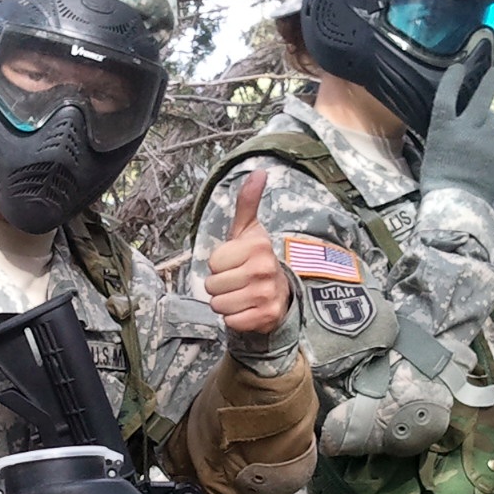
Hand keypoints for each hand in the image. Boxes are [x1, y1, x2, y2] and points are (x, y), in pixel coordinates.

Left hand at [203, 171, 292, 334]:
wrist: (281, 293)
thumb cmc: (255, 258)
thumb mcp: (249, 230)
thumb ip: (247, 202)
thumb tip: (258, 171)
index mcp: (258, 246)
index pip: (213, 262)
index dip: (218, 264)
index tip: (234, 262)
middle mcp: (264, 270)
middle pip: (212, 285)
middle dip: (219, 285)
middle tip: (236, 281)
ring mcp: (266, 296)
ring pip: (218, 304)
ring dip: (224, 302)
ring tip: (239, 294)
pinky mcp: (266, 318)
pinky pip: (230, 321)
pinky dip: (234, 318)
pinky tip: (245, 309)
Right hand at [412, 50, 493, 203]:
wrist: (458, 205)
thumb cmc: (438, 182)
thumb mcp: (433, 152)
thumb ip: (446, 134)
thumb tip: (457, 123)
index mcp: (442, 128)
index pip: (447, 95)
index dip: (453, 79)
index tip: (459, 67)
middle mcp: (465, 128)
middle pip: (481, 96)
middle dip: (491, 81)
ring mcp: (485, 138)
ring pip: (492, 119)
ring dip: (488, 121)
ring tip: (480, 137)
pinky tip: (487, 153)